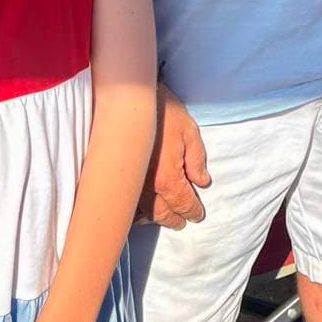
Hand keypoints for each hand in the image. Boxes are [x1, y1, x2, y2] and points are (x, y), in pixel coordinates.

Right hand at [136, 83, 209, 228]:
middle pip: (162, 213)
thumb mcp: (189, 132)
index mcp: (168, 178)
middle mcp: (147, 187)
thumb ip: (197, 160)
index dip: (192, 211)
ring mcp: (130, 184)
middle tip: (183, 221)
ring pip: (143, 212)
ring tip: (165, 217)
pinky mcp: (120, 177)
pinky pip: (127, 203)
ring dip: (156, 217)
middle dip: (175, 219)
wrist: (133, 100)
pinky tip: (141, 209)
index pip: (183, 203)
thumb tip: (201, 181)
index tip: (198, 215)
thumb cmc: (164, 113)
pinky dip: (136, 210)